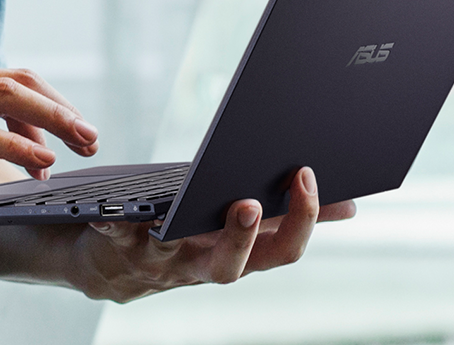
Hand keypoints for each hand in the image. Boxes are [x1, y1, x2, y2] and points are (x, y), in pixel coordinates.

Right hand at [0, 53, 97, 189]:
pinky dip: (18, 147)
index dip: (42, 102)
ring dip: (54, 119)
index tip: (60, 132)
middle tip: (89, 135)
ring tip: (81, 144)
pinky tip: (40, 162)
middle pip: (20, 80)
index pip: (6, 77)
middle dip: (61, 106)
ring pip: (10, 98)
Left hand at [71, 167, 354, 302]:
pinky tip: (110, 210)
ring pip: (176, 251)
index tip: (322, 185)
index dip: (304, 223)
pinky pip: (115, 235)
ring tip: (195, 205)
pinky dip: (112, 223)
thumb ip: (279, 216)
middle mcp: (198, 263)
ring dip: (175, 231)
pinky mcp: (117, 244)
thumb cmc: (180, 235)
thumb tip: (347, 204)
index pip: (279, 249)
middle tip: (252, 203)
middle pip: (230, 266)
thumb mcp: (231, 227)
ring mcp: (157, 258)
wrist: (106, 265)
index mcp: (232, 253)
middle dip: (244, 238)